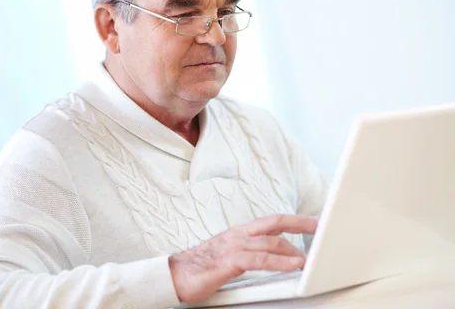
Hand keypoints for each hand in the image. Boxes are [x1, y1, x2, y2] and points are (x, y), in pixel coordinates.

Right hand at [168, 214, 317, 302]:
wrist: (175, 275)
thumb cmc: (200, 268)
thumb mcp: (229, 256)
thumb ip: (250, 254)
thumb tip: (272, 258)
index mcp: (238, 233)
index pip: (271, 221)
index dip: (294, 220)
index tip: (313, 222)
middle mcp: (238, 235)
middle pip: (275, 224)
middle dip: (300, 225)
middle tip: (320, 229)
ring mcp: (234, 246)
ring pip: (271, 242)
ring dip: (293, 250)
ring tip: (310, 257)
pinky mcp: (230, 261)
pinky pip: (260, 259)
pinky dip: (280, 261)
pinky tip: (293, 265)